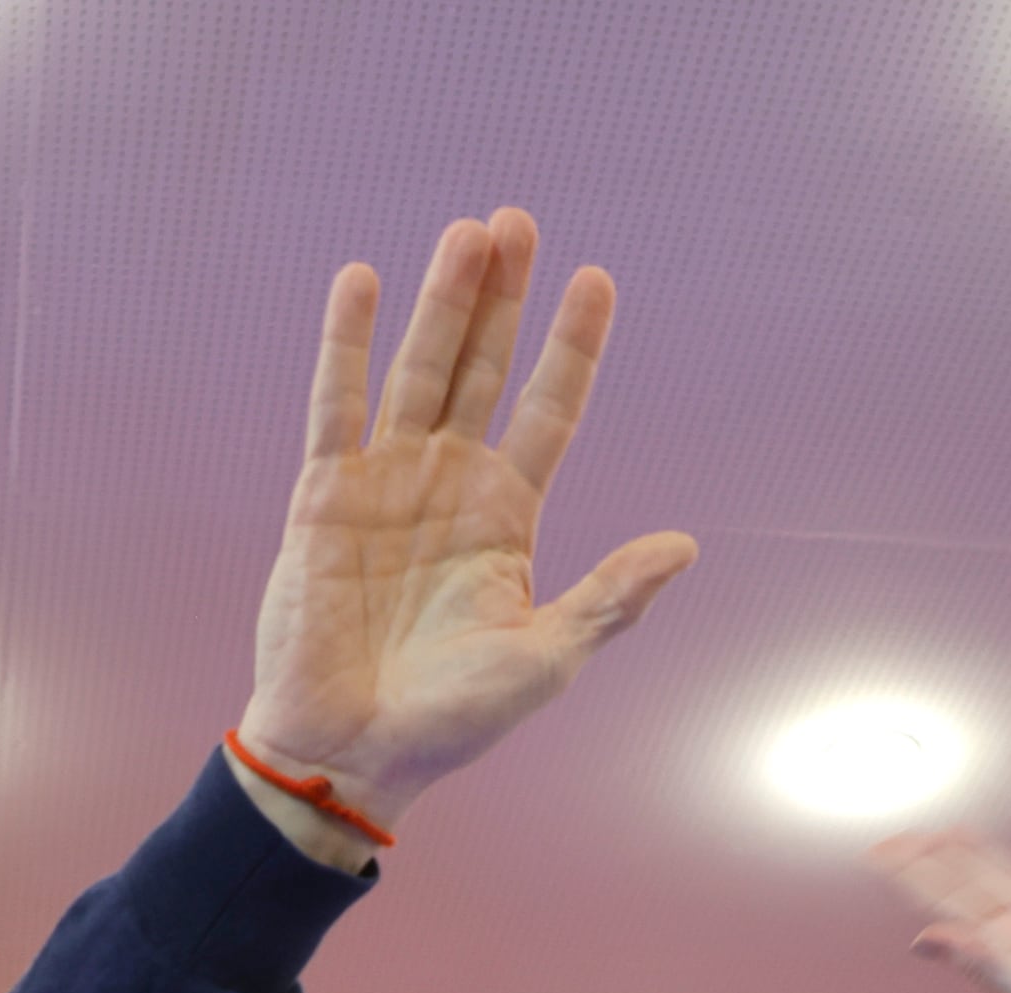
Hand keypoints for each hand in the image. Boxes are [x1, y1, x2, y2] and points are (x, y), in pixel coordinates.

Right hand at [234, 210, 694, 841]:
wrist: (352, 753)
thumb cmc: (451, 720)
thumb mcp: (547, 658)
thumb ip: (610, 598)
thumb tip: (685, 546)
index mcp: (506, 518)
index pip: (548, 409)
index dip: (572, 347)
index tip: (597, 280)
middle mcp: (448, 485)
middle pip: (483, 369)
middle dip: (501, 299)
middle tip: (517, 222)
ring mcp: (385, 483)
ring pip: (420, 372)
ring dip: (441, 302)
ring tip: (467, 233)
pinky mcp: (324, 496)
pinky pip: (336, 405)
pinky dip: (347, 344)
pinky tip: (363, 281)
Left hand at [873, 834, 1010, 992]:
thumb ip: (981, 963)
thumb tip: (921, 939)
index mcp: (1009, 944)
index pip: (949, 900)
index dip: (914, 874)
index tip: (881, 849)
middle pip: (973, 885)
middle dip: (938, 861)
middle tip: (904, 837)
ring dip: (986, 857)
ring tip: (957, 834)